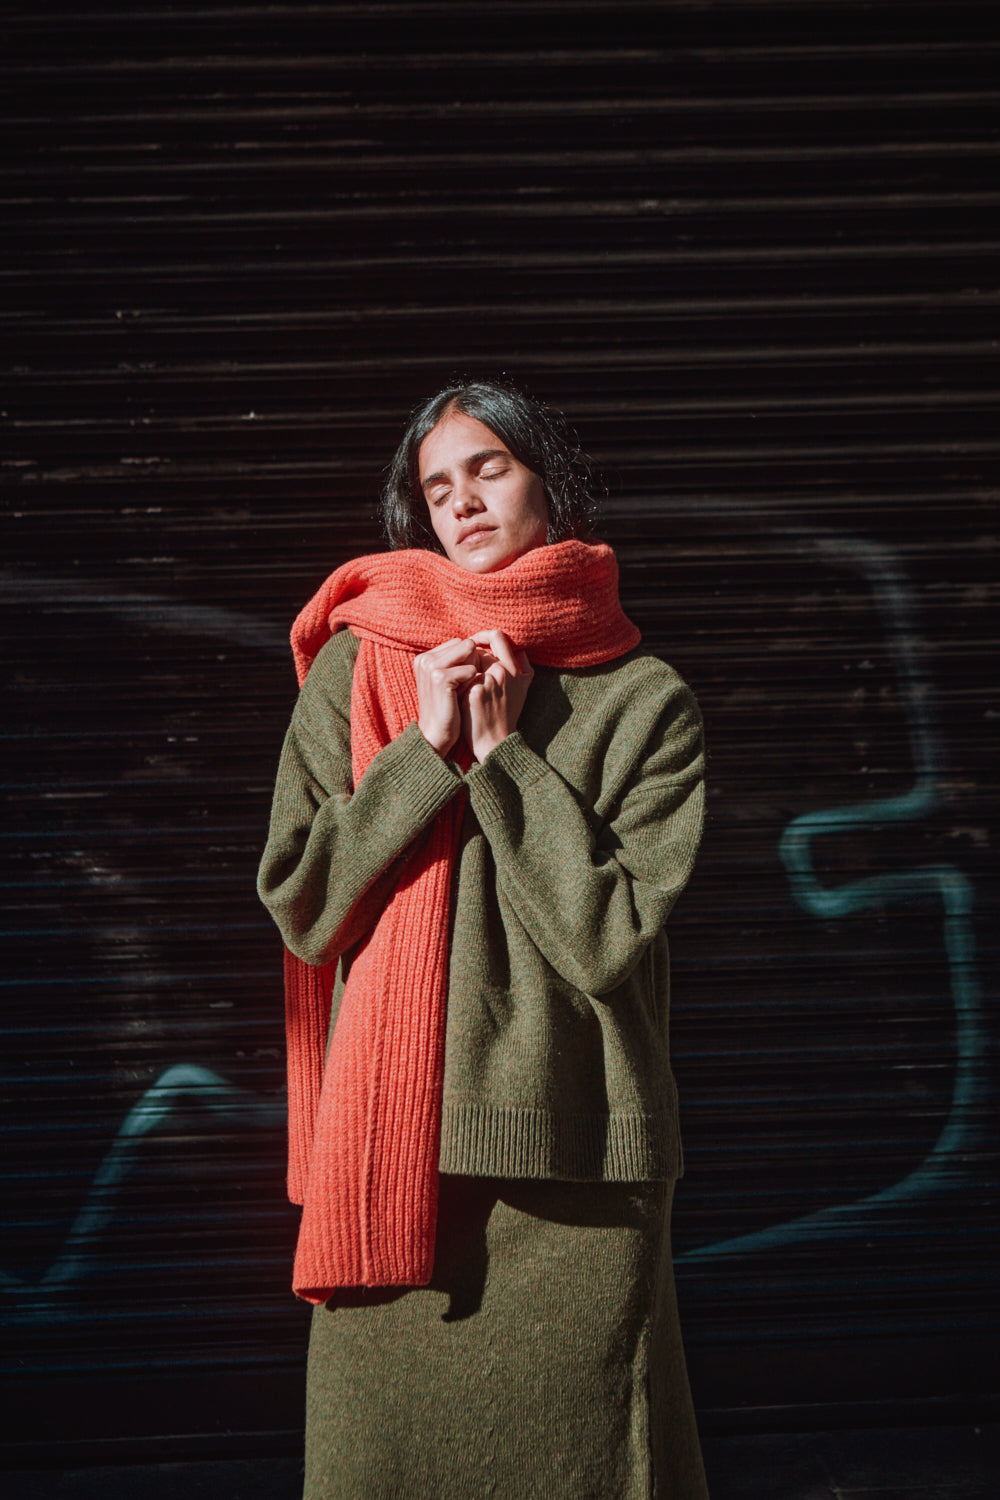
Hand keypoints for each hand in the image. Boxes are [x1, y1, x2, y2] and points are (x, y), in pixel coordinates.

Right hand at [413, 637, 479, 756]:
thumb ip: (456, 660)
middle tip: (460, 687)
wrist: (436, 735)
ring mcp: (431, 667)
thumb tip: (478, 643)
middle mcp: (425, 658)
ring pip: (470, 653)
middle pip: (466, 644)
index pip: (460, 643)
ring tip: (461, 691)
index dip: (467, 661)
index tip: (458, 682)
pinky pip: (471, 670)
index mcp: (424, 657)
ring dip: (472, 672)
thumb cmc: (447, 708)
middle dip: (471, 663)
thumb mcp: (448, 680)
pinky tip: (462, 696)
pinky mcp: (441, 677)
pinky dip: (472, 683)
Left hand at [461, 629, 533, 762]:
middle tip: (467, 673)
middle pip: (479, 650)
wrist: (494, 742)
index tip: (474, 644)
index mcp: (514, 669)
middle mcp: (503, 672)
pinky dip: (458, 683)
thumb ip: (525, 669)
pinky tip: (460, 696)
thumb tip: (520, 650)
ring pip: (468, 663)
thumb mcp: (523, 691)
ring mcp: (488, 681)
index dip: (483, 636)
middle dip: (471, 660)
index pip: (497, 636)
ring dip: (464, 672)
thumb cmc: (506, 715)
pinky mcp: (473, 692)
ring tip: (464, 688)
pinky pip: (460, 677)